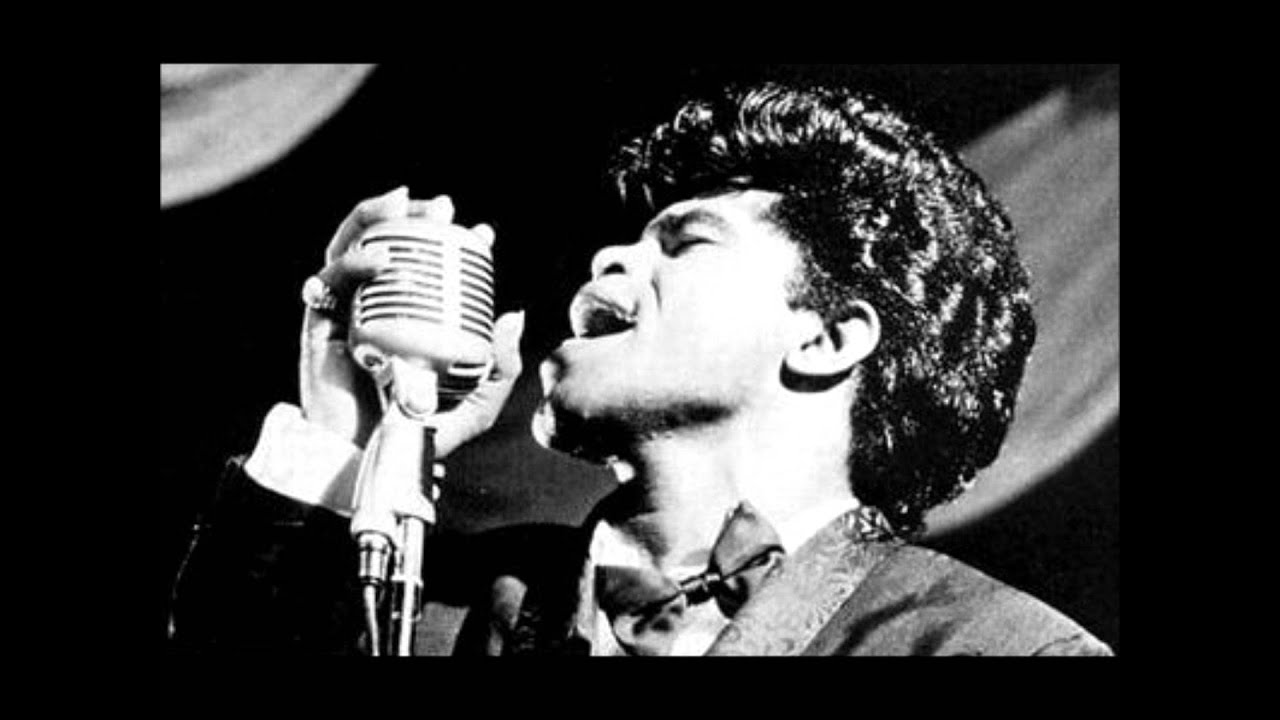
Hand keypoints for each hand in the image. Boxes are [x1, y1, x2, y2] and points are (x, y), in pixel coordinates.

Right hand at [299, 187, 523, 455]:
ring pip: (350, 249)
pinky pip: (327, 284)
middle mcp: (378, 309)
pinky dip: (349, 264)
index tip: (483, 235)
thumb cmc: (418, 434)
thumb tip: (512, 316)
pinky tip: (374, 261)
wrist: (370, 463)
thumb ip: (500, 366)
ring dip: (373, 220)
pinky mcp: (320, 326)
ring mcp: (347, 314)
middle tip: (442, 206)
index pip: (430, 269)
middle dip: (412, 216)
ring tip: (400, 209)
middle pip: (387, 245)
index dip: (454, 244)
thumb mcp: (476, 403)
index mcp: (413, 320)